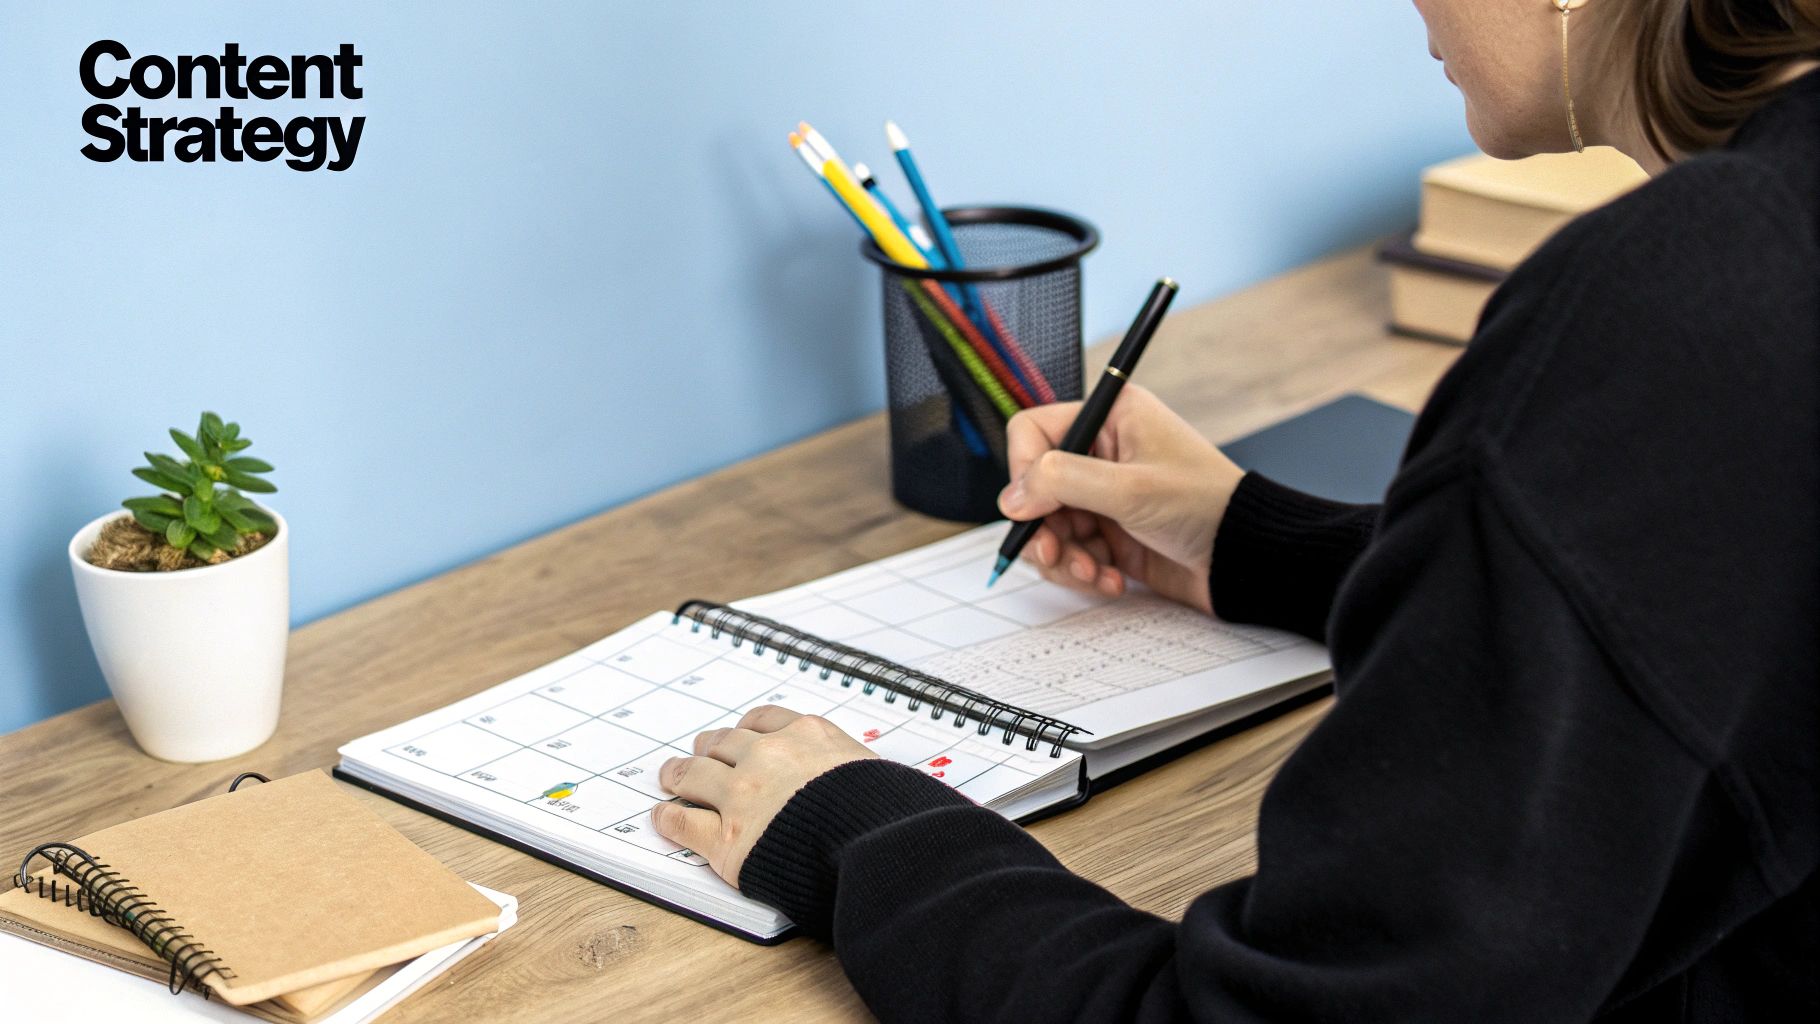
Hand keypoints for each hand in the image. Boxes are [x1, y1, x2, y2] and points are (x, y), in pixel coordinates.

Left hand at [653, 705, 876, 887]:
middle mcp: (768, 757)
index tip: (740, 733)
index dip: (747, 728)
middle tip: (700, 751)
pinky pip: (683, 821)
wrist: (878, 848)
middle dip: (711, 747)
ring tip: (670, 776)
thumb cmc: (886, 814)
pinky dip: (668, 818)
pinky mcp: (726, 839)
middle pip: (725, 742)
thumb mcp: (875, 770)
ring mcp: (743, 796)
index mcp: (807, 735)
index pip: (765, 719)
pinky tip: (662, 817)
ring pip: (694, 774)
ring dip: (678, 774)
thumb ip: (851, 767)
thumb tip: (862, 779)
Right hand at [997, 385, 1244, 613]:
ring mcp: (1105, 496)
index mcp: (1110, 419)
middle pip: (1035, 487)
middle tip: (1053, 557)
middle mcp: (1102, 453)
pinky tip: (1113, 581)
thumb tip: (1010, 498)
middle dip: (1043, 528)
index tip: (1030, 508)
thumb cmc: (1206, 506)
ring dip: (1063, 558)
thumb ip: (1062, 483)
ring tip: (1092, 575)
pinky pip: (1072, 553)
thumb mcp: (1130, 489)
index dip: (1024, 471)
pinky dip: (1084, 572)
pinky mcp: (1111, 533)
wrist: (1248, 557)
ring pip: (1048, 526)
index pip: (1033, 432)